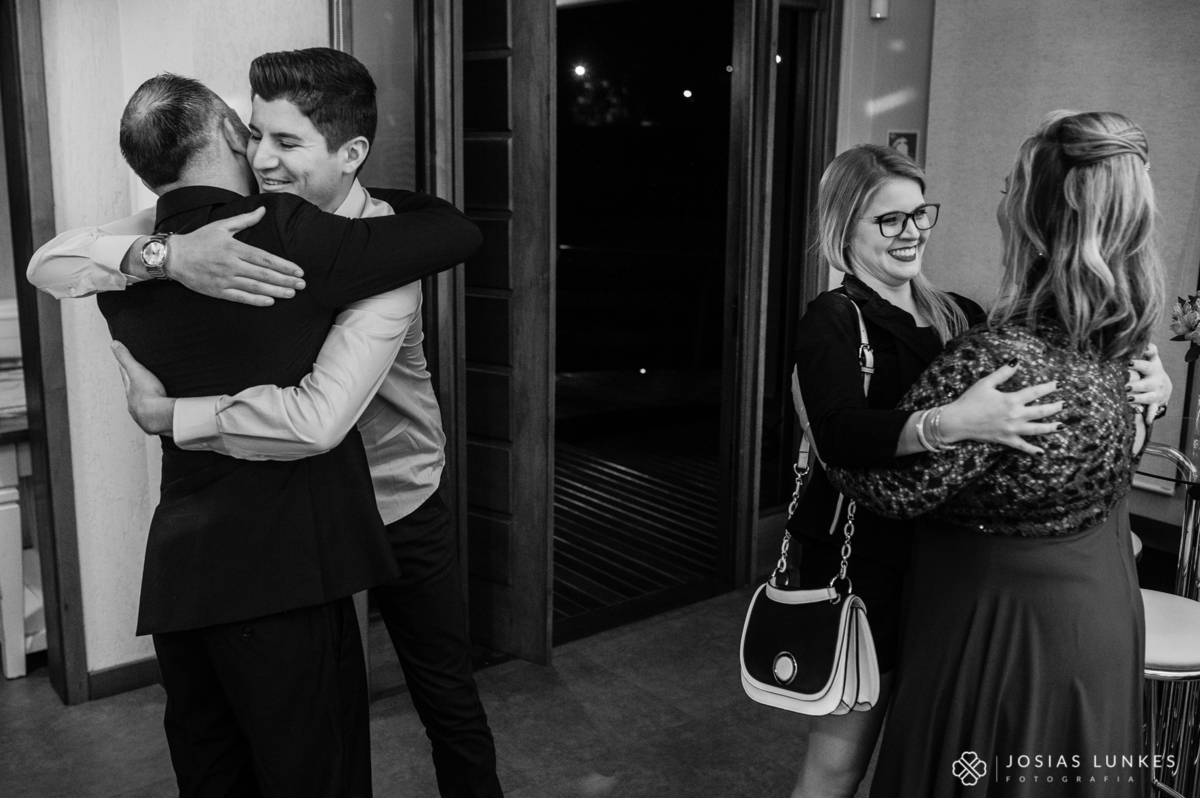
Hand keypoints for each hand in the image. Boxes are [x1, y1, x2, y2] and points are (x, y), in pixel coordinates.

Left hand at [110, 341, 173, 434]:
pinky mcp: (153, 422)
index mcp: (129, 390)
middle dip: (135, 386)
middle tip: (137, 380)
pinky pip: (152, 415)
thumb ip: (125, 357)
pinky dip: (154, 412)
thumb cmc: (147, 394)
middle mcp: (133, 402)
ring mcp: (142, 413)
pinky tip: (158, 413)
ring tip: (150, 398)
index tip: (123, 364)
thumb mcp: (136, 371)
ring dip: (145, 401)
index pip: (125, 377)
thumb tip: (114, 344)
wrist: (158, 416)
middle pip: (133, 392)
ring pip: (141, 405)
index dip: (125, 369)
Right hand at [168, 207, 304, 305]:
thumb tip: (263, 210)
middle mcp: (231, 264)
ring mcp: (224, 279)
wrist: (174, 257)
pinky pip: (240, 298)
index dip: (284, 266)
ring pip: (255, 287)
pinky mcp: (217, 291)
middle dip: (285, 280)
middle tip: (302, 285)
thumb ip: (245, 220)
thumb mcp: (222, 226)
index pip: (265, 258)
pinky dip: (256, 300)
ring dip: (276, 291)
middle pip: (264, 274)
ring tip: (292, 293)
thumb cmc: (199, 240)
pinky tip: (270, 301)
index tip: (298, 271)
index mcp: (234, 248)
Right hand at [938, 361, 1061, 454]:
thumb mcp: (986, 383)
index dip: (1049, 387)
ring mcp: (1012, 429)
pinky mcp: (1006, 440)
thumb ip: (1003, 373)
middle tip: (1064, 404)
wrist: (957, 421)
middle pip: (1041, 412)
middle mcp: (1015, 416)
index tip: (1058, 384)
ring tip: (1062, 426)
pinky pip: (1022, 446)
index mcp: (1011, 400)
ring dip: (1051, 428)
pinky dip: (1032, 450)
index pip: (1035, 392)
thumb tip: (1017, 361)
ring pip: (1037, 430)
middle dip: (1055, 407)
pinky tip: (1041, 452)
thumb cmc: (970, 401)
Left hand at [1128, 342, 1170, 420]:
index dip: (1138, 364)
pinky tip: (1146, 420)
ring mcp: (1155, 395)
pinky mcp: (1154, 405)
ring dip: (1139, 399)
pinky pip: (1152, 411)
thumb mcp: (1153, 360)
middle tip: (1125, 386)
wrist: (1164, 387)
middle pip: (1147, 384)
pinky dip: (1150, 415)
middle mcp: (1155, 383)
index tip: (1128, 362)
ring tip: (1128, 399)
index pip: (1146, 366)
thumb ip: (1150, 351)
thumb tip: (1147, 343)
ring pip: (1148, 398)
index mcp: (1153, 370)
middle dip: (1137, 385)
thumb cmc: (1152, 371)